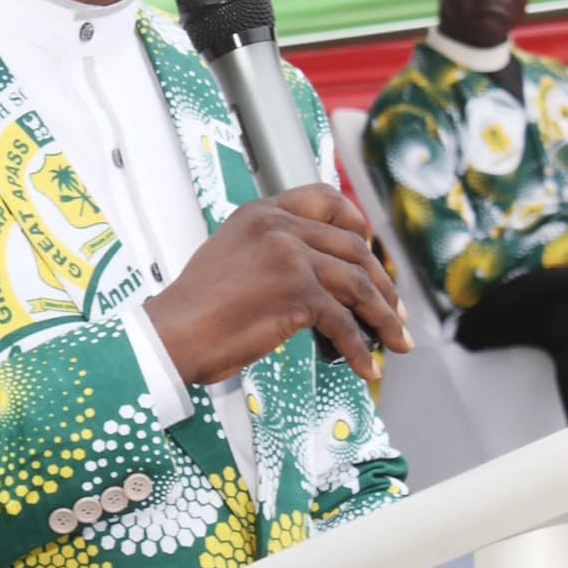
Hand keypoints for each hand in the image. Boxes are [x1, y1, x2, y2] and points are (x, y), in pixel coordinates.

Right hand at [144, 183, 412, 384]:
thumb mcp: (231, 254)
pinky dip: (360, 348)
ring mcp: (289, 256)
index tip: (371, 250)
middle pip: (353, 246)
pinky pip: (343, 322)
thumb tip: (318, 275)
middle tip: (395, 311)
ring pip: (358, 283)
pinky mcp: (296, 291)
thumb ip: (271, 250)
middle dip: (383, 283)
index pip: (324, 199)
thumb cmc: (196, 308)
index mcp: (262, 212)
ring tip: (396, 341)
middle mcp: (278, 225)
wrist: (171, 333)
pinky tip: (365, 367)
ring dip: (384, 316)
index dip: (356, 223)